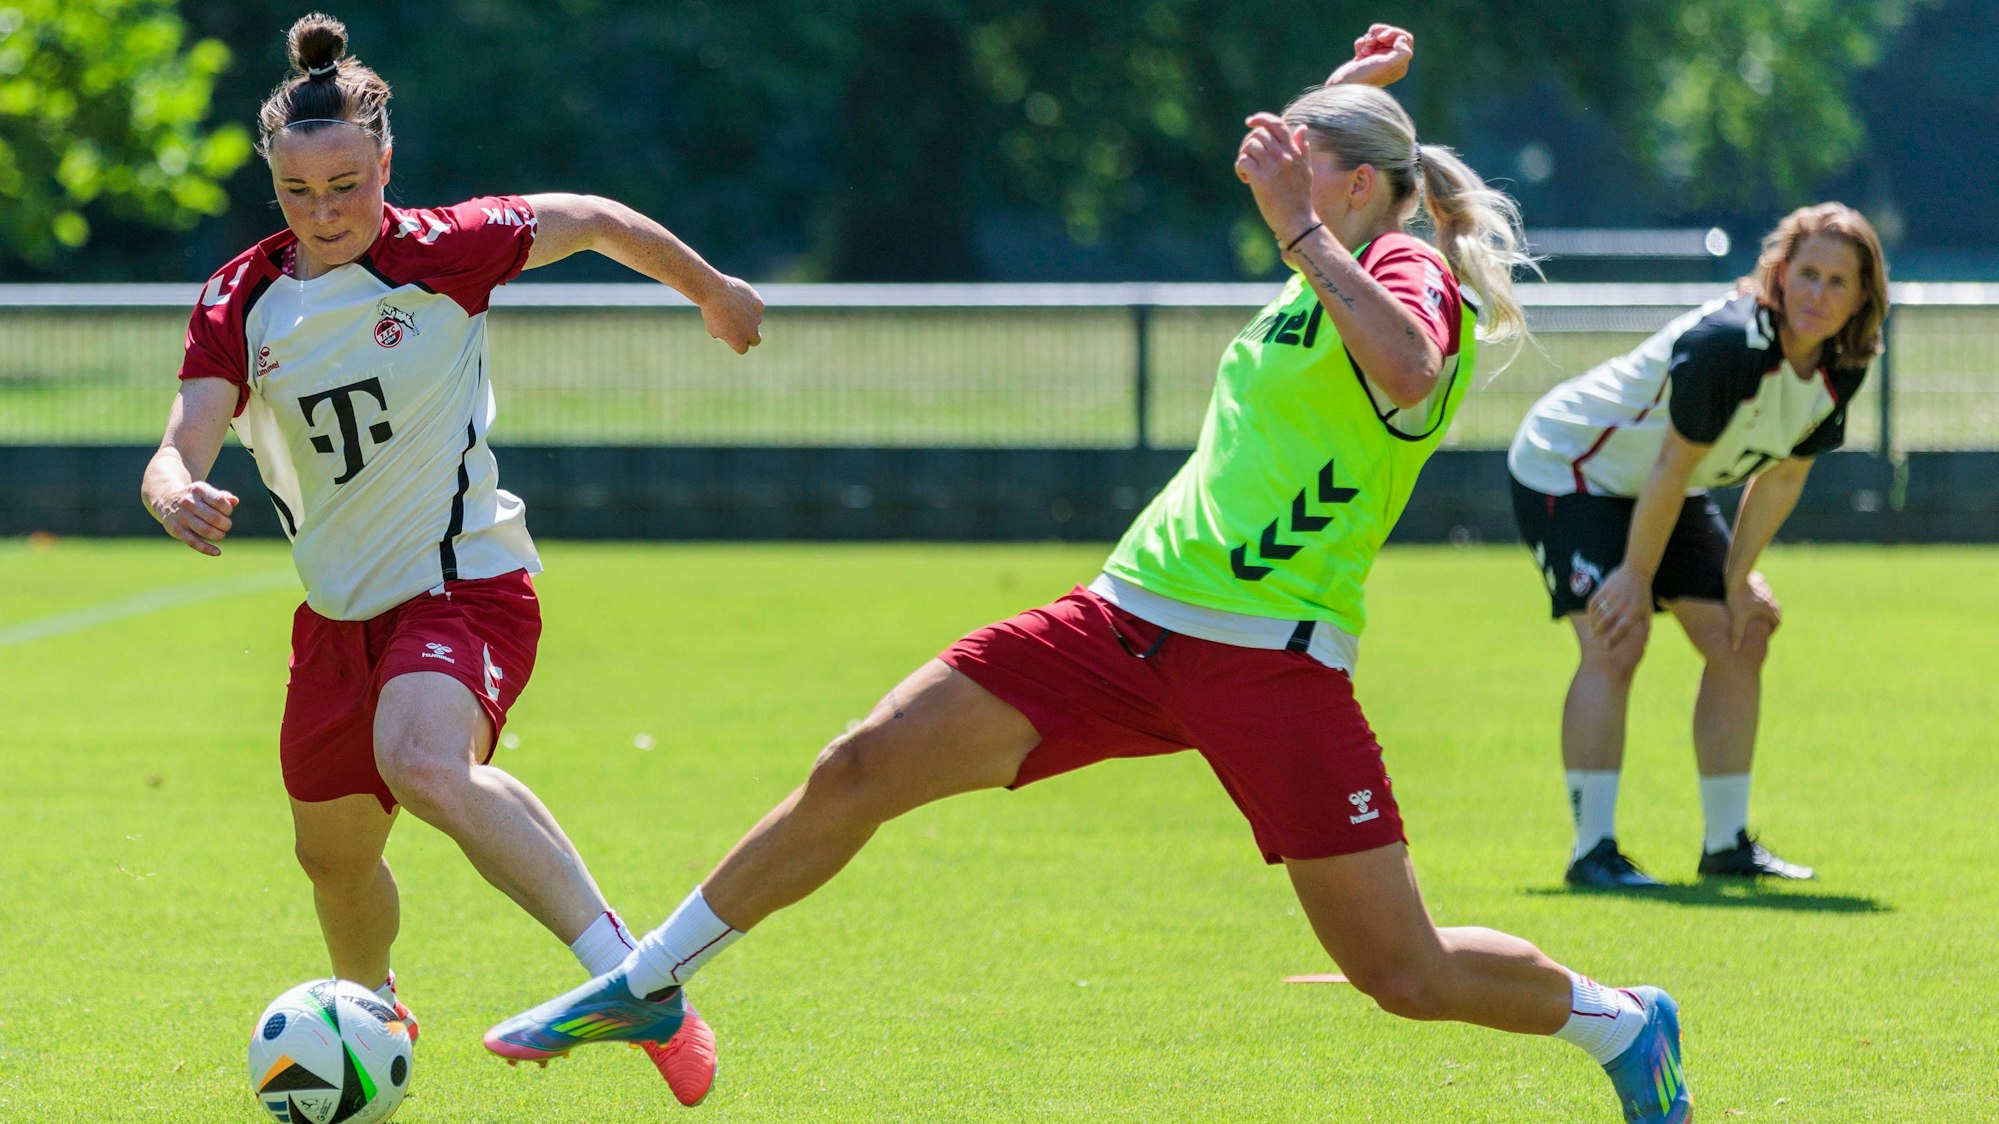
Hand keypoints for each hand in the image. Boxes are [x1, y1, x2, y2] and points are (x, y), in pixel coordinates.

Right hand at [153, 481, 237, 555]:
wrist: (165, 501)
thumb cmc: (194, 497)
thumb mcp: (206, 492)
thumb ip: (222, 496)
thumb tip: (235, 501)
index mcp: (198, 490)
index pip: (220, 502)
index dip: (228, 510)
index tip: (226, 512)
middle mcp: (188, 502)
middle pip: (215, 518)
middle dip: (226, 525)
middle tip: (225, 526)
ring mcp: (181, 517)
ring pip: (206, 531)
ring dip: (219, 535)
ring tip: (220, 534)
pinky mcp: (176, 530)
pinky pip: (194, 542)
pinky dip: (207, 549)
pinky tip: (217, 552)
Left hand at [700, 274, 764, 353]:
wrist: (714, 291)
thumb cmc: (710, 311)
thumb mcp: (713, 328)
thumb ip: (725, 335)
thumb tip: (730, 335)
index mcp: (739, 343)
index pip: (743, 348)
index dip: (737, 342)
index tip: (731, 335)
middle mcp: (751, 333)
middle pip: (756, 340)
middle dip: (749, 335)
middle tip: (741, 327)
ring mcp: (757, 319)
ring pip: (755, 320)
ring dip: (747, 316)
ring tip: (733, 305)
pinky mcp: (760, 305)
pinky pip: (757, 307)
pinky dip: (750, 304)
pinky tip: (739, 298)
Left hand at [1233, 112, 1315, 245]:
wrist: (1297, 220)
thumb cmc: (1300, 197)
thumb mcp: (1305, 169)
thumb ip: (1302, 148)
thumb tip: (1302, 127)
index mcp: (1294, 151)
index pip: (1277, 124)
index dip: (1261, 118)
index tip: (1250, 121)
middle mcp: (1283, 155)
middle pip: (1259, 134)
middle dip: (1248, 142)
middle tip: (1248, 156)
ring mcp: (1272, 166)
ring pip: (1249, 145)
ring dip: (1244, 155)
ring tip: (1247, 170)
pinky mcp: (1260, 179)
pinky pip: (1243, 161)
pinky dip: (1240, 168)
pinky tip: (1245, 179)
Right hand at [1327, 24, 1413, 87]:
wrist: (1342, 87)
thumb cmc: (1365, 77)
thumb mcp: (1387, 65)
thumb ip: (1402, 53)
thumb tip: (1402, 39)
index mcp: (1400, 65)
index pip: (1405, 38)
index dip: (1393, 33)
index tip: (1381, 38)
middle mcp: (1391, 62)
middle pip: (1391, 35)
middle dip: (1379, 34)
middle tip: (1370, 42)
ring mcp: (1377, 60)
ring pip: (1378, 37)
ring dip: (1369, 38)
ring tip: (1364, 49)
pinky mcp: (1365, 59)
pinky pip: (1366, 42)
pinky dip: (1361, 43)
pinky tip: (1358, 53)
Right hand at [1586, 566, 1652, 648]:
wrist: (1636, 572)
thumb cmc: (1643, 594)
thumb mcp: (1647, 610)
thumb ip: (1646, 626)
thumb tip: (1645, 643)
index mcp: (1634, 611)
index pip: (1621, 628)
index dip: (1613, 638)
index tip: (1607, 646)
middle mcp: (1622, 604)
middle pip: (1606, 621)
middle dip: (1599, 632)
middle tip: (1595, 638)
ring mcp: (1612, 595)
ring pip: (1598, 613)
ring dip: (1593, 623)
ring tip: (1593, 630)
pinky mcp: (1604, 588)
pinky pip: (1593, 602)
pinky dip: (1590, 611)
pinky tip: (1591, 617)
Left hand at [1726, 570, 1781, 650]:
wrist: (1736, 576)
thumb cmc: (1737, 598)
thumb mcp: (1737, 619)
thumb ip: (1737, 635)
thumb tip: (1735, 650)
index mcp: (1771, 611)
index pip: (1775, 625)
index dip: (1769, 632)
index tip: (1762, 636)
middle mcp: (1773, 602)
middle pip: (1773, 615)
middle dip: (1767, 623)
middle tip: (1758, 629)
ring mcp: (1768, 593)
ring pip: (1768, 606)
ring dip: (1763, 612)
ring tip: (1753, 618)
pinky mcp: (1762, 585)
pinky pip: (1762, 597)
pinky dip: (1758, 603)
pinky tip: (1748, 604)